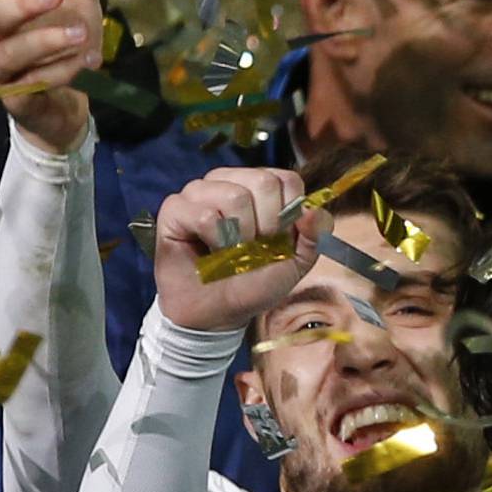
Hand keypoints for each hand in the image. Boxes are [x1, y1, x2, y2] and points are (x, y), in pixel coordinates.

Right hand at [0, 0, 106, 153]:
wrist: (65, 100)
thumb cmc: (64, 41)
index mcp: (0, 4)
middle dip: (26, 3)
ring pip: (11, 53)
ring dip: (46, 42)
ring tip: (83, 36)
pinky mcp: (15, 99)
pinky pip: (33, 84)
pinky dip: (61, 74)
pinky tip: (88, 66)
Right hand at [153, 166, 322, 333]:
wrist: (219, 312)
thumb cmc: (253, 282)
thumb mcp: (295, 263)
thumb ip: (314, 237)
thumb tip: (316, 211)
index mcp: (260, 189)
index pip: (287, 179)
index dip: (289, 213)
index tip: (279, 240)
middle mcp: (229, 182)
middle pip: (263, 182)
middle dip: (267, 226)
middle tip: (253, 248)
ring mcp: (199, 192)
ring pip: (233, 195)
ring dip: (239, 236)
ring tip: (230, 252)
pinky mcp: (175, 208)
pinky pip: (204, 215)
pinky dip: (214, 241)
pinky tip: (208, 252)